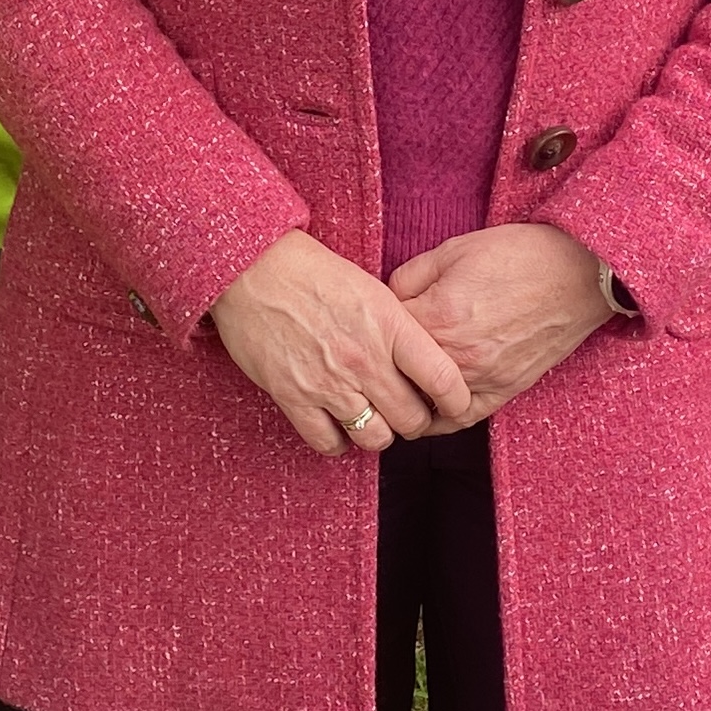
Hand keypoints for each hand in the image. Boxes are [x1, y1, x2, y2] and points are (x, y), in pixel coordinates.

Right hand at [207, 232, 473, 457]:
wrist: (254, 268)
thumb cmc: (314, 272)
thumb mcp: (372, 289)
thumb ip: (400, 327)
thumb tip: (423, 361)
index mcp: (391, 325)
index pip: (443, 380)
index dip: (457, 402)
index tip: (454, 405)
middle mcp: (365, 359)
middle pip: (412, 419)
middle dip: (415, 421)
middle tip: (406, 412)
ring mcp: (329, 382)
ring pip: (375, 438)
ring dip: (378, 433)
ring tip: (372, 419)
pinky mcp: (294, 397)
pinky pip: (328, 443)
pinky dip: (338, 441)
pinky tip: (338, 425)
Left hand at [391, 225, 613, 421]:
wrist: (577, 270)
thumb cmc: (517, 255)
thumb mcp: (452, 250)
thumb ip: (409, 277)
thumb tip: (386, 299)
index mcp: (437, 317)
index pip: (381, 337)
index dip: (373, 327)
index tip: (369, 323)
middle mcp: (456, 356)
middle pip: (396, 377)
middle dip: (382, 366)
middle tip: (372, 358)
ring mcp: (482, 379)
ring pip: (423, 405)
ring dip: (406, 396)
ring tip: (394, 384)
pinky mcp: (505, 391)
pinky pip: (460, 418)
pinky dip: (437, 417)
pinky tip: (425, 407)